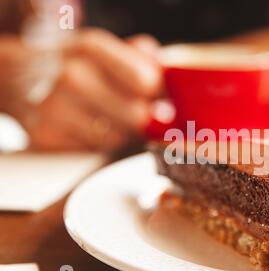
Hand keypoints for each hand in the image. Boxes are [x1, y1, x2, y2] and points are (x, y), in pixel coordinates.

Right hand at [2, 28, 161, 151]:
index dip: (159, 95)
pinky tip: (90, 130)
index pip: (146, 82)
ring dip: (122, 134)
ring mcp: (54, 108)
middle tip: (143, 117)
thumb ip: (144, 59)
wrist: (23, 79)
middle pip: (136, 116)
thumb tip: (173, 78)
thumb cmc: (78, 67)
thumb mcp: (107, 51)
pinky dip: (98, 145)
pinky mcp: (45, 137)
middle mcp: (71, 76)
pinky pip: (93, 152)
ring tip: (112, 121)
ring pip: (116, 139)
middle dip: (144, 120)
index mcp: (91, 48)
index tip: (159, 100)